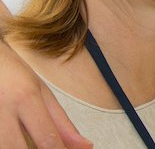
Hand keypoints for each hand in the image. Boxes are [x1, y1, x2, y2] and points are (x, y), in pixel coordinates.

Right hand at [0, 5, 91, 148]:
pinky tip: (15, 140)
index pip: (47, 139)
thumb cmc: (13, 73)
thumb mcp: (41, 91)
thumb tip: (86, 146)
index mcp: (26, 97)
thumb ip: (61, 122)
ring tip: (30, 143)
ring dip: (18, 147)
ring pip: (3, 147)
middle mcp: (3, 108)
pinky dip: (6, 143)